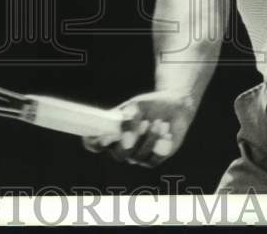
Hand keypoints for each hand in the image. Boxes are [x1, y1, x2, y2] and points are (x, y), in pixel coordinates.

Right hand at [82, 90, 197, 167]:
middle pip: (117, 155)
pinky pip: (153, 159)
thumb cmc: (149, 105)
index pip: (94, 143)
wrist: (173, 107)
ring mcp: (136, 156)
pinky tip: (166, 131)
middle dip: (130, 141)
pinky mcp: (152, 160)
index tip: (103, 138)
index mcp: (111, 132)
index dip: (95, 143)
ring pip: (138, 156)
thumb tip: (124, 129)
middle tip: (143, 124)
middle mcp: (121, 147)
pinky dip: (160, 143)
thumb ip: (128, 116)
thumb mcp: (137, 106)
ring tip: (158, 122)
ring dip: (149, 137)